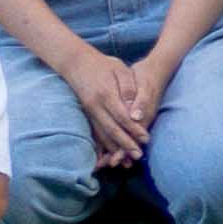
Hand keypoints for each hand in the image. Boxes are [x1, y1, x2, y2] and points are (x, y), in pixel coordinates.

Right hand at [71, 50, 164, 166]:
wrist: (77, 63)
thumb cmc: (104, 65)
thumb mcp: (120, 70)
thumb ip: (128, 89)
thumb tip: (134, 110)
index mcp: (106, 94)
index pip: (122, 117)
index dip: (134, 129)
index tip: (146, 139)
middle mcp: (95, 106)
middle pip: (112, 129)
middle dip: (125, 144)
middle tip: (138, 156)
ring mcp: (89, 111)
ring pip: (102, 133)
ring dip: (114, 148)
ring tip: (125, 160)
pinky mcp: (87, 113)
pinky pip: (95, 132)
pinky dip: (102, 144)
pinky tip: (109, 153)